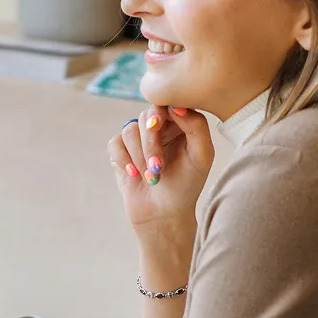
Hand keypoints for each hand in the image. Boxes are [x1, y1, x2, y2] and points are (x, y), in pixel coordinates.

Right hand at [107, 106, 214, 242]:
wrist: (164, 214)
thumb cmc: (187, 185)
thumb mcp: (202, 156)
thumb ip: (197, 126)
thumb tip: (176, 105)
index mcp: (181, 124)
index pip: (168, 103)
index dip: (163, 113)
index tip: (161, 126)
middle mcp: (159, 127)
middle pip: (147, 117)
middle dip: (151, 144)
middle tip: (157, 167)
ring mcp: (138, 138)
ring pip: (129, 129)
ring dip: (139, 156)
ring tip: (150, 177)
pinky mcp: (121, 151)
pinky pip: (115, 143)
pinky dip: (124, 160)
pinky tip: (134, 175)